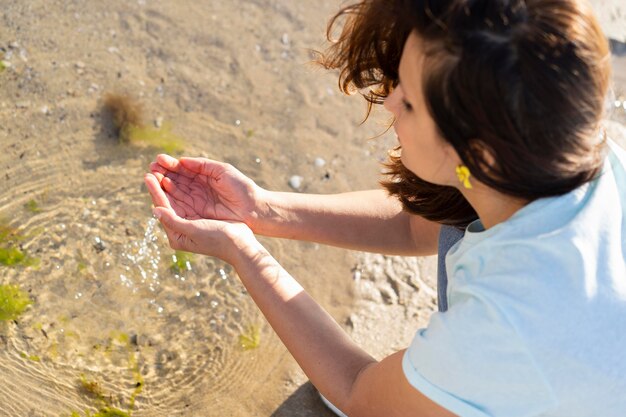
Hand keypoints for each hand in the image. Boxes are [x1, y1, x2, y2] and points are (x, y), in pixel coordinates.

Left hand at [145, 172, 260, 265]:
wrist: (241, 245)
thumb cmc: (218, 239)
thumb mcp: (193, 230)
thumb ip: (173, 221)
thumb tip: (154, 210)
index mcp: (176, 235)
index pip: (162, 208)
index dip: (155, 191)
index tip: (148, 175)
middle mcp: (180, 229)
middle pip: (167, 203)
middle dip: (159, 185)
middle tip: (152, 167)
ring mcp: (190, 222)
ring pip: (176, 199)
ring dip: (169, 184)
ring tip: (161, 168)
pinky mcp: (200, 217)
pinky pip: (187, 199)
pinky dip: (181, 187)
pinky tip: (177, 177)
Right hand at [147, 154, 265, 227]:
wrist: (253, 208)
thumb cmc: (241, 188)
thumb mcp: (222, 171)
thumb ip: (202, 165)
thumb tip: (182, 160)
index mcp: (205, 175)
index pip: (184, 169)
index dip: (170, 165)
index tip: (158, 160)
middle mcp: (198, 188)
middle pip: (176, 180)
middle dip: (162, 174)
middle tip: (151, 168)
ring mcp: (197, 201)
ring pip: (176, 192)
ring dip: (162, 185)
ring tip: (151, 177)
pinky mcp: (197, 213)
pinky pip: (180, 205)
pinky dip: (169, 198)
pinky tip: (160, 189)